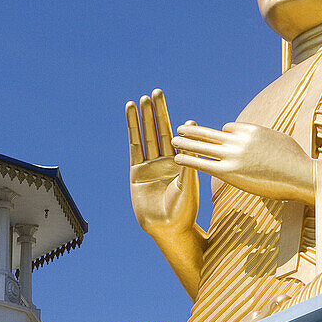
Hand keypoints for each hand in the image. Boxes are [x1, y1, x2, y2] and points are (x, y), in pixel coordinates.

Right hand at [126, 89, 199, 235]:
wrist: (167, 229)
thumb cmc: (184, 210)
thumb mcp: (189, 185)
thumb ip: (188, 163)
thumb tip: (190, 142)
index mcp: (182, 164)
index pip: (181, 140)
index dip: (182, 127)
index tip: (187, 119)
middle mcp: (166, 161)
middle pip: (161, 131)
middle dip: (159, 112)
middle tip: (157, 92)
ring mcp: (150, 165)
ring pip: (147, 136)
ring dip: (144, 117)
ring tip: (142, 99)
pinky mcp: (136, 171)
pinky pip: (134, 147)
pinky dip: (132, 129)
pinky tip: (131, 114)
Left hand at [172, 122, 315, 204]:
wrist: (301, 174)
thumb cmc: (296, 161)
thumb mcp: (280, 140)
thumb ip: (266, 138)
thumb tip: (264, 140)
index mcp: (251, 130)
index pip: (228, 128)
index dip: (222, 135)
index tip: (217, 141)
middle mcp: (239, 139)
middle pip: (210, 133)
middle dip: (194, 130)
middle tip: (181, 128)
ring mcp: (233, 155)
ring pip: (203, 146)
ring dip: (186, 142)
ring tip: (173, 140)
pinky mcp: (230, 172)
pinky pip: (203, 163)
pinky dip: (188, 159)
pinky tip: (177, 158)